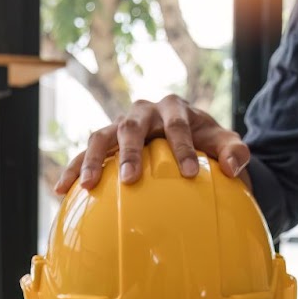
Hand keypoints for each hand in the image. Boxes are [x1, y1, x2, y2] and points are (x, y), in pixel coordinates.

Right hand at [55, 95, 250, 193]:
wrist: (186, 134)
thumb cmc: (206, 141)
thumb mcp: (225, 142)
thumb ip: (236, 151)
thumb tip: (233, 167)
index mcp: (173, 107)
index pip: (177, 124)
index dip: (182, 147)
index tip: (188, 173)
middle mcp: (143, 111)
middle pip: (132, 126)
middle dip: (130, 152)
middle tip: (131, 179)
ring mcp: (120, 124)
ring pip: (101, 136)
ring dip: (93, 160)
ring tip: (89, 186)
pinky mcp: (106, 141)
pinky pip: (85, 153)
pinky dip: (73, 169)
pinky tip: (62, 191)